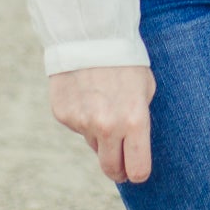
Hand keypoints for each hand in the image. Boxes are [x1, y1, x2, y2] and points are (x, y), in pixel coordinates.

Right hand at [49, 65, 155, 183]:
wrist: (91, 35)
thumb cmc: (126, 61)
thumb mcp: (145, 90)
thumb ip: (139, 122)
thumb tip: (131, 150)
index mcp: (135, 121)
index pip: (138, 169)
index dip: (138, 173)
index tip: (137, 172)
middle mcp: (108, 126)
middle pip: (112, 169)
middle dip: (118, 168)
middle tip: (122, 163)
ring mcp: (83, 123)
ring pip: (94, 144)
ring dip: (100, 134)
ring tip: (104, 105)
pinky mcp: (64, 116)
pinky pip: (77, 127)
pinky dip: (83, 117)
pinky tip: (86, 95)